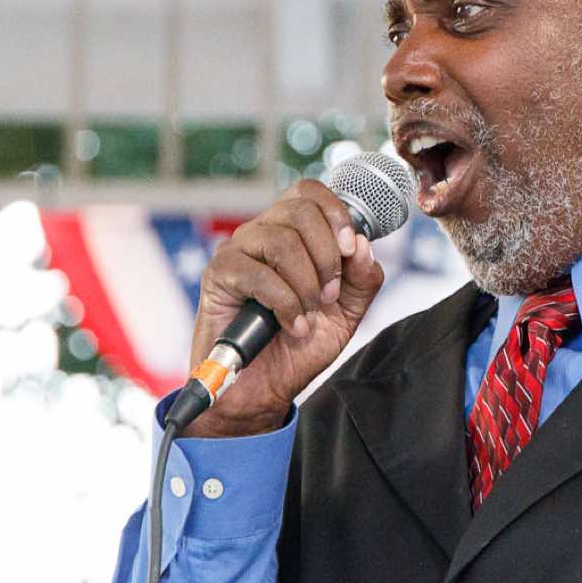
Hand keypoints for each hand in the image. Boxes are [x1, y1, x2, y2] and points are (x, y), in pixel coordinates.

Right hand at [181, 180, 386, 436]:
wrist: (264, 389)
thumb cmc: (298, 347)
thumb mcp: (347, 313)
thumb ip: (362, 279)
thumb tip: (363, 245)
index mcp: (291, 233)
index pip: (310, 193)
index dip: (336, 213)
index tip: (352, 250)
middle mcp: (262, 233)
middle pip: (300, 210)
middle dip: (328, 257)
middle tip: (329, 297)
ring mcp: (238, 251)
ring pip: (282, 241)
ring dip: (307, 284)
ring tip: (309, 315)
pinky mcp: (218, 275)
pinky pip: (258, 274)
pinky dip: (286, 303)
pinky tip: (293, 326)